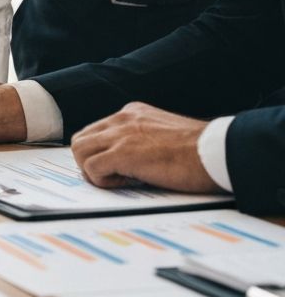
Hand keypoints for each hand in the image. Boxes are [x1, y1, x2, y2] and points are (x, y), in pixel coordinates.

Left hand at [70, 102, 219, 192]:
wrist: (216, 151)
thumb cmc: (198, 151)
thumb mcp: (164, 136)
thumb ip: (142, 140)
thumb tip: (128, 161)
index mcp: (132, 113)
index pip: (97, 131)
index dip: (101, 153)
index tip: (118, 168)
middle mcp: (122, 118)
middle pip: (82, 139)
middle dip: (90, 161)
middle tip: (112, 177)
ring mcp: (121, 134)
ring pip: (80, 150)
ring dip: (93, 170)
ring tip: (119, 180)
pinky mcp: (123, 152)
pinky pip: (92, 167)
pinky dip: (103, 181)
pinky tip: (126, 183)